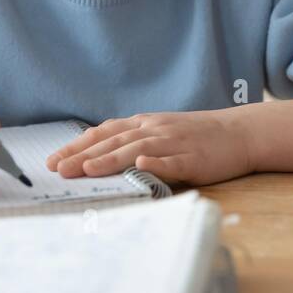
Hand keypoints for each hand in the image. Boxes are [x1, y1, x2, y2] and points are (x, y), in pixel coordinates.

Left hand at [45, 108, 252, 187]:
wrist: (238, 133)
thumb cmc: (195, 137)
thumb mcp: (159, 132)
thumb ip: (132, 140)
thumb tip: (97, 154)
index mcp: (143, 124)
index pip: (103, 133)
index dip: (77, 146)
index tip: (53, 160)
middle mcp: (154, 129)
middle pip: (113, 141)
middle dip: (83, 155)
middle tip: (58, 169)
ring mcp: (174, 142)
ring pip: (137, 149)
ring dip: (111, 159)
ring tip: (87, 169)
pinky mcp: (194, 158)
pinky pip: (173, 160)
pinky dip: (157, 161)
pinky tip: (142, 164)